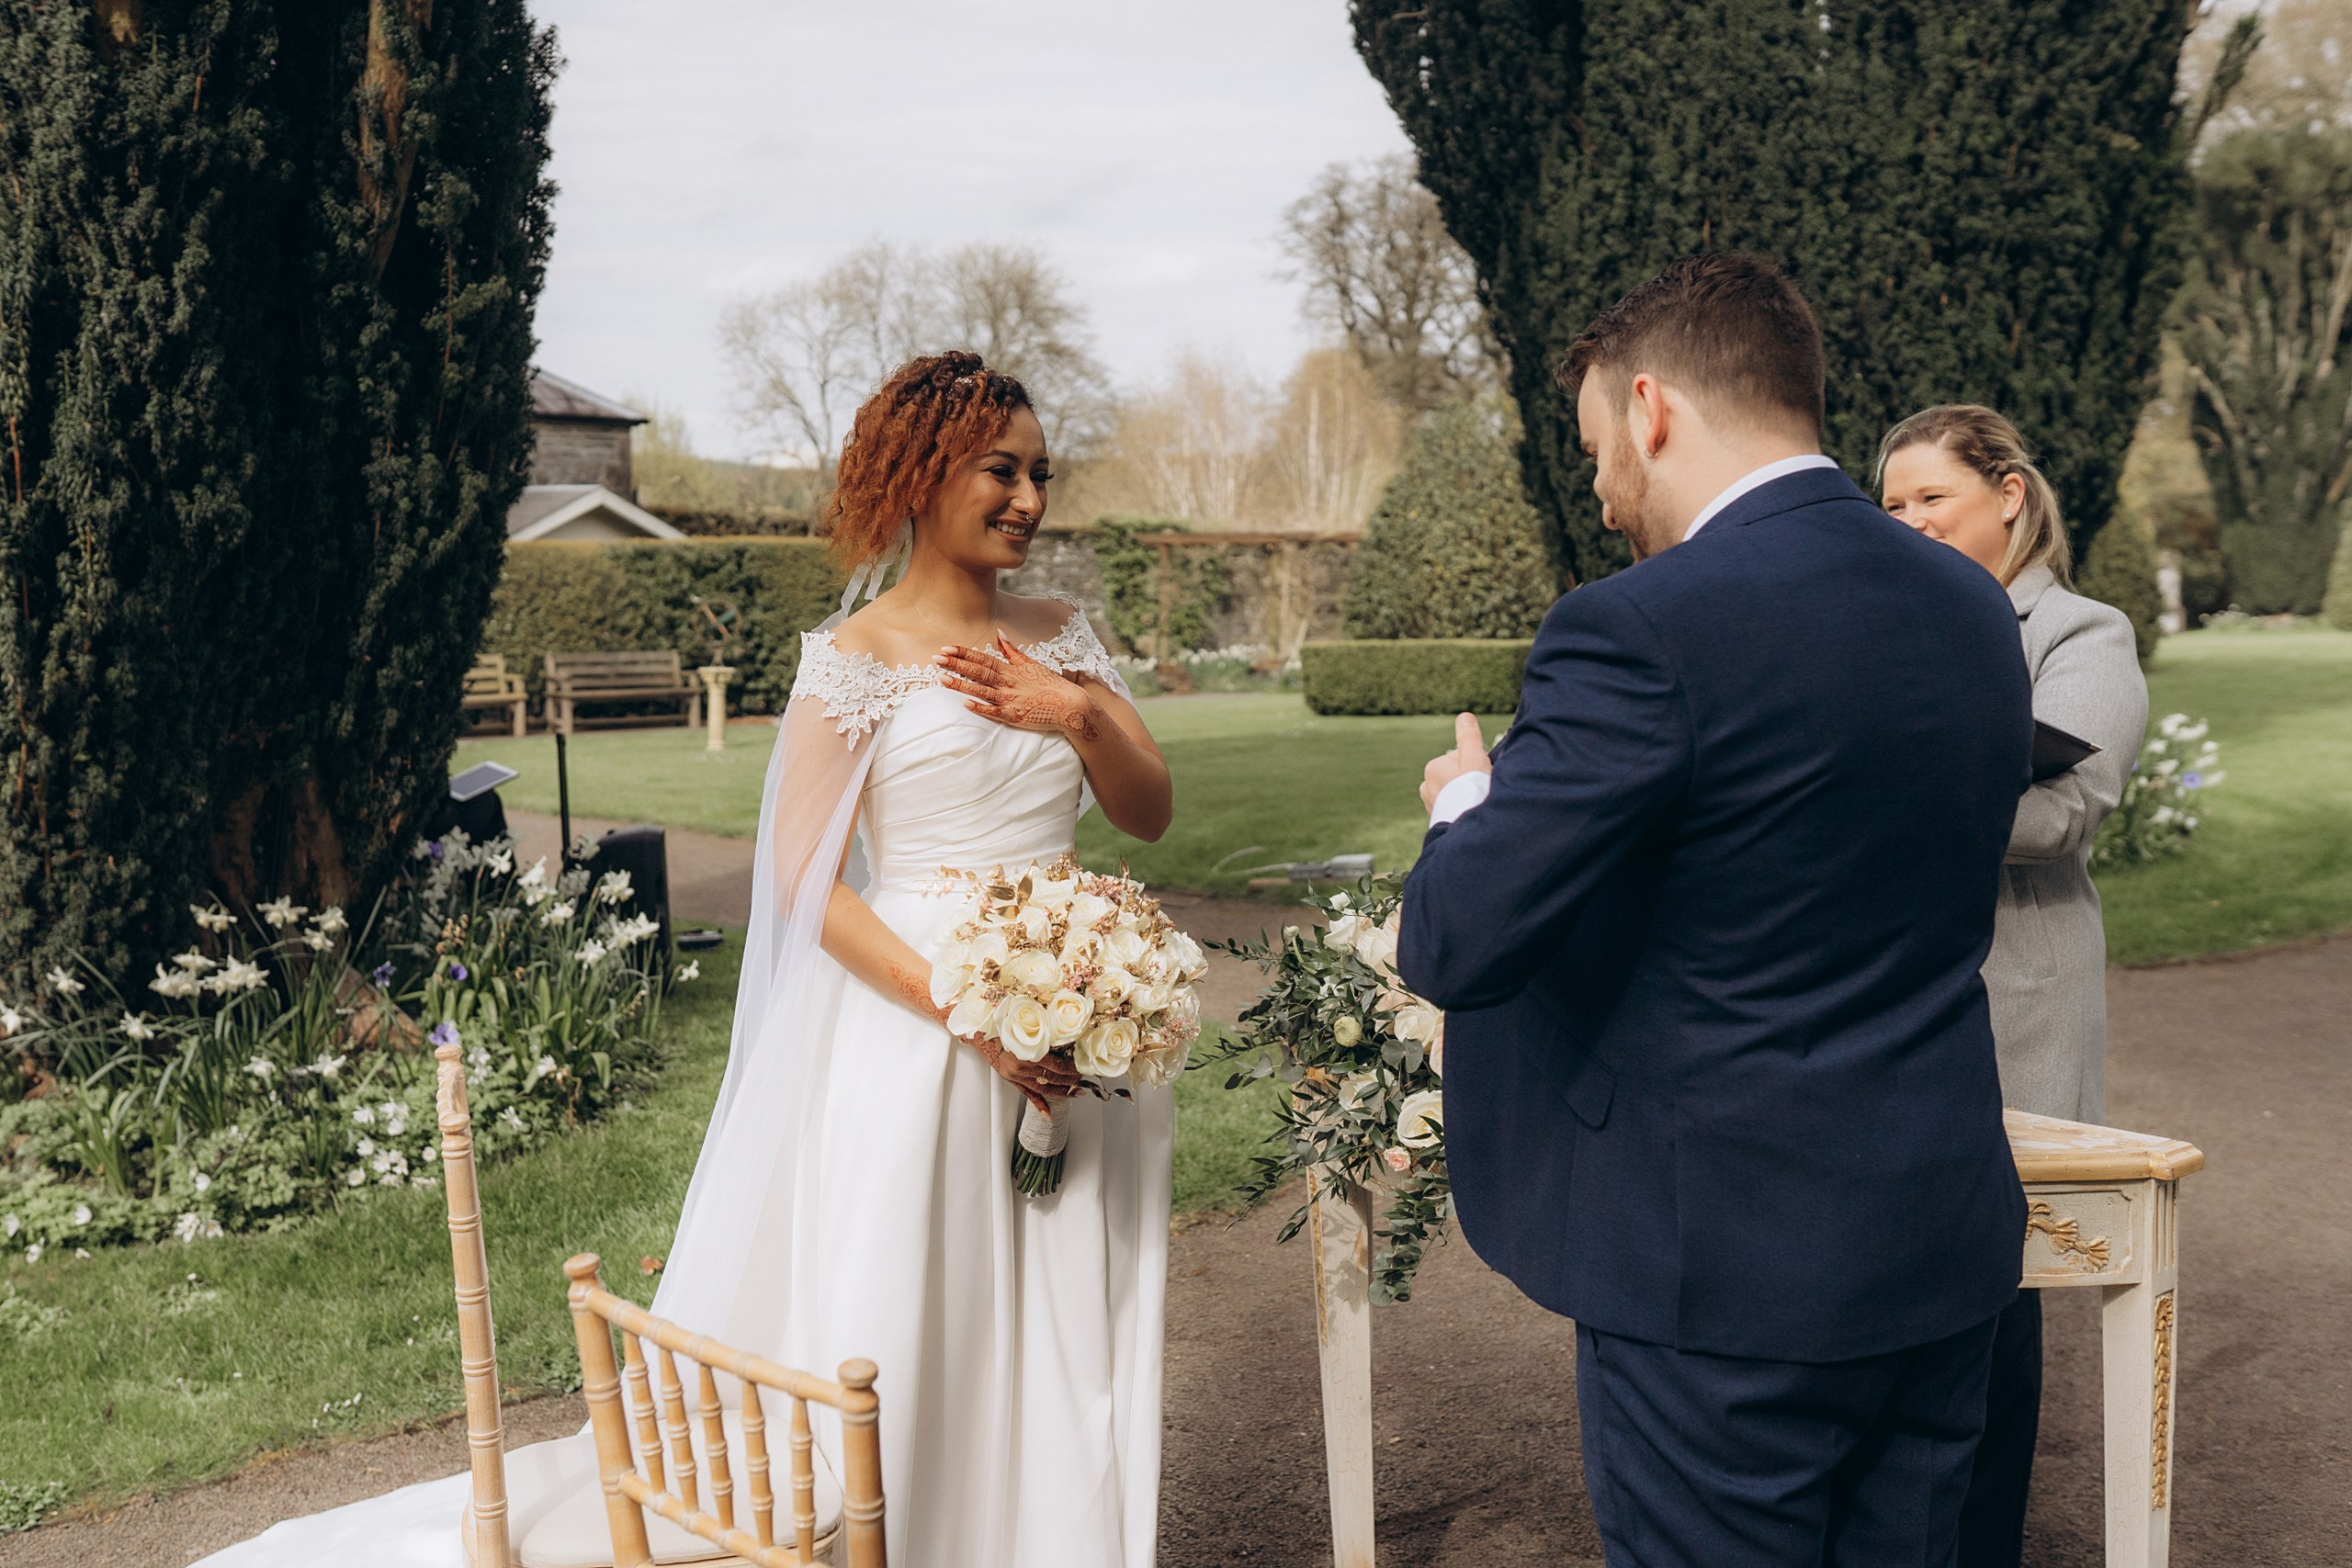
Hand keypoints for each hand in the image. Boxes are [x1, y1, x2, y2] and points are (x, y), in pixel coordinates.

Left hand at [934, 634, 1103, 742]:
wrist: (1070, 705)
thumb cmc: (1050, 684)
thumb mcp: (1031, 663)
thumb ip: (1012, 650)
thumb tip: (999, 634)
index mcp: (1011, 669)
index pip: (983, 658)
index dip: (963, 653)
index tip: (946, 648)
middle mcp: (1008, 682)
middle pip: (978, 672)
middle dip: (956, 665)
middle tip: (935, 659)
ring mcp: (1010, 699)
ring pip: (981, 690)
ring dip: (961, 684)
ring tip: (941, 679)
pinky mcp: (1014, 716)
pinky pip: (994, 712)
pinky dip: (981, 708)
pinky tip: (965, 704)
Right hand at [957, 1027, 1084, 1113]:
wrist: (984, 1035)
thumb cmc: (1006, 1029)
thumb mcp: (1027, 1032)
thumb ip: (1044, 1039)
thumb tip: (1067, 1045)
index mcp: (1027, 1053)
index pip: (1055, 1066)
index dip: (1070, 1070)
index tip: (1081, 1070)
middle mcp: (1021, 1067)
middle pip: (1051, 1078)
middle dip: (1069, 1081)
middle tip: (1082, 1081)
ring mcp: (1016, 1076)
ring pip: (1042, 1088)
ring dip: (1061, 1092)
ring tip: (1075, 1093)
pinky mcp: (1011, 1081)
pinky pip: (1027, 1094)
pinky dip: (1038, 1104)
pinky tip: (1048, 1113)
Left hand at [1419, 712, 1491, 810]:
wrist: (1470, 828)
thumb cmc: (1473, 791)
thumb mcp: (1474, 759)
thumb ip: (1469, 737)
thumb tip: (1464, 716)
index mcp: (1433, 767)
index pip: (1461, 758)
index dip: (1476, 765)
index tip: (1481, 776)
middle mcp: (1426, 786)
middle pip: (1456, 775)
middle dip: (1469, 780)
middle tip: (1479, 791)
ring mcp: (1430, 804)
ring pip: (1454, 791)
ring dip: (1465, 795)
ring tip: (1474, 803)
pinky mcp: (1437, 819)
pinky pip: (1453, 807)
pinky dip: (1461, 809)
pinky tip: (1468, 813)